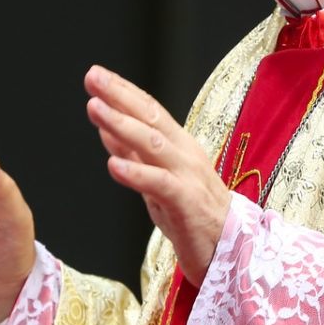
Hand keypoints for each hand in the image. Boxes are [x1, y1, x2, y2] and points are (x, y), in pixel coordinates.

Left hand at [85, 65, 230, 284]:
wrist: (230, 249)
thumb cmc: (192, 214)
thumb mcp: (156, 180)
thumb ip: (133, 155)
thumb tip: (106, 128)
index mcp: (178, 145)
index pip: (149, 110)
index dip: (123, 91)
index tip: (97, 75)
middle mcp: (184, 153)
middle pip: (151, 118)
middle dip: (120, 96)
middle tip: (93, 77)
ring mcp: (187, 176)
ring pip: (153, 144)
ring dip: (122, 125)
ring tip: (96, 109)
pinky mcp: (187, 202)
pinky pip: (160, 184)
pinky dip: (136, 173)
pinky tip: (113, 166)